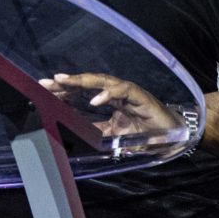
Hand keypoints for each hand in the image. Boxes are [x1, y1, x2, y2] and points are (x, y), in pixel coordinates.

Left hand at [40, 72, 179, 136]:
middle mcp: (114, 91)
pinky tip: (94, 100)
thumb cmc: (146, 132)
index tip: (43, 92)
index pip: (81, 92)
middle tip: (45, 82)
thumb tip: (74, 134)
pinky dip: (107, 94)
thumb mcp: (115, 136)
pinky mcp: (139, 95)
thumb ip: (97, 132)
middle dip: (65, 82)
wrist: (174, 134)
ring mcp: (126, 91)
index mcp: (107, 99)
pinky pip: (121, 90)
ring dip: (80, 81)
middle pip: (86, 83)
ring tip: (62, 82)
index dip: (64, 91)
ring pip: (100, 81)